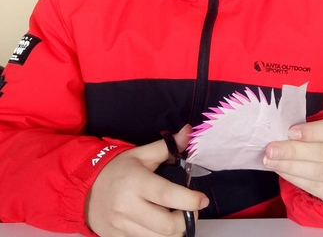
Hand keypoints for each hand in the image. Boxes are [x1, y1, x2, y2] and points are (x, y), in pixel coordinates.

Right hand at [86, 125, 208, 236]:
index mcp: (135, 182)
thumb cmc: (117, 169)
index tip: (202, 199)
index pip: (166, 195)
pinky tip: (160, 225)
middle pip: (165, 225)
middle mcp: (127, 206)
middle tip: (191, 210)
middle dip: (186, 221)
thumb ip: (167, 146)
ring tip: (177, 218)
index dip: (188, 200)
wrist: (85, 188)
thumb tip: (188, 132)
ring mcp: (121, 226)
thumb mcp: (140, 154)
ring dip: (174, 231)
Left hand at [263, 116, 322, 205]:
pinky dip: (295, 179)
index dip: (312, 131)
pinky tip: (281, 171)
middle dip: (294, 151)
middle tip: (271, 150)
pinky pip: (315, 187)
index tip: (290, 132)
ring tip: (271, 161)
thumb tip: (280, 134)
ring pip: (319, 172)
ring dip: (290, 167)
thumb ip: (308, 128)